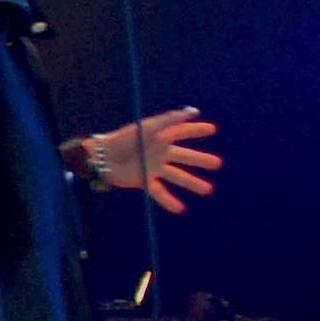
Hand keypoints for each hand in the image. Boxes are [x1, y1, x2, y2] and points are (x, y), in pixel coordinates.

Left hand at [88, 108, 222, 213]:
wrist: (102, 157)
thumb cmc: (123, 139)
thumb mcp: (147, 127)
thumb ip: (170, 120)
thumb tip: (193, 112)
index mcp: (160, 137)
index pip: (182, 132)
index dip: (196, 130)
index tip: (212, 129)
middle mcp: (159, 153)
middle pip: (184, 157)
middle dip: (201, 160)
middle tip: (218, 164)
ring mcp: (153, 167)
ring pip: (177, 176)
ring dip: (192, 183)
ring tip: (208, 189)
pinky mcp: (144, 180)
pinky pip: (159, 192)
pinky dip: (169, 200)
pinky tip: (180, 209)